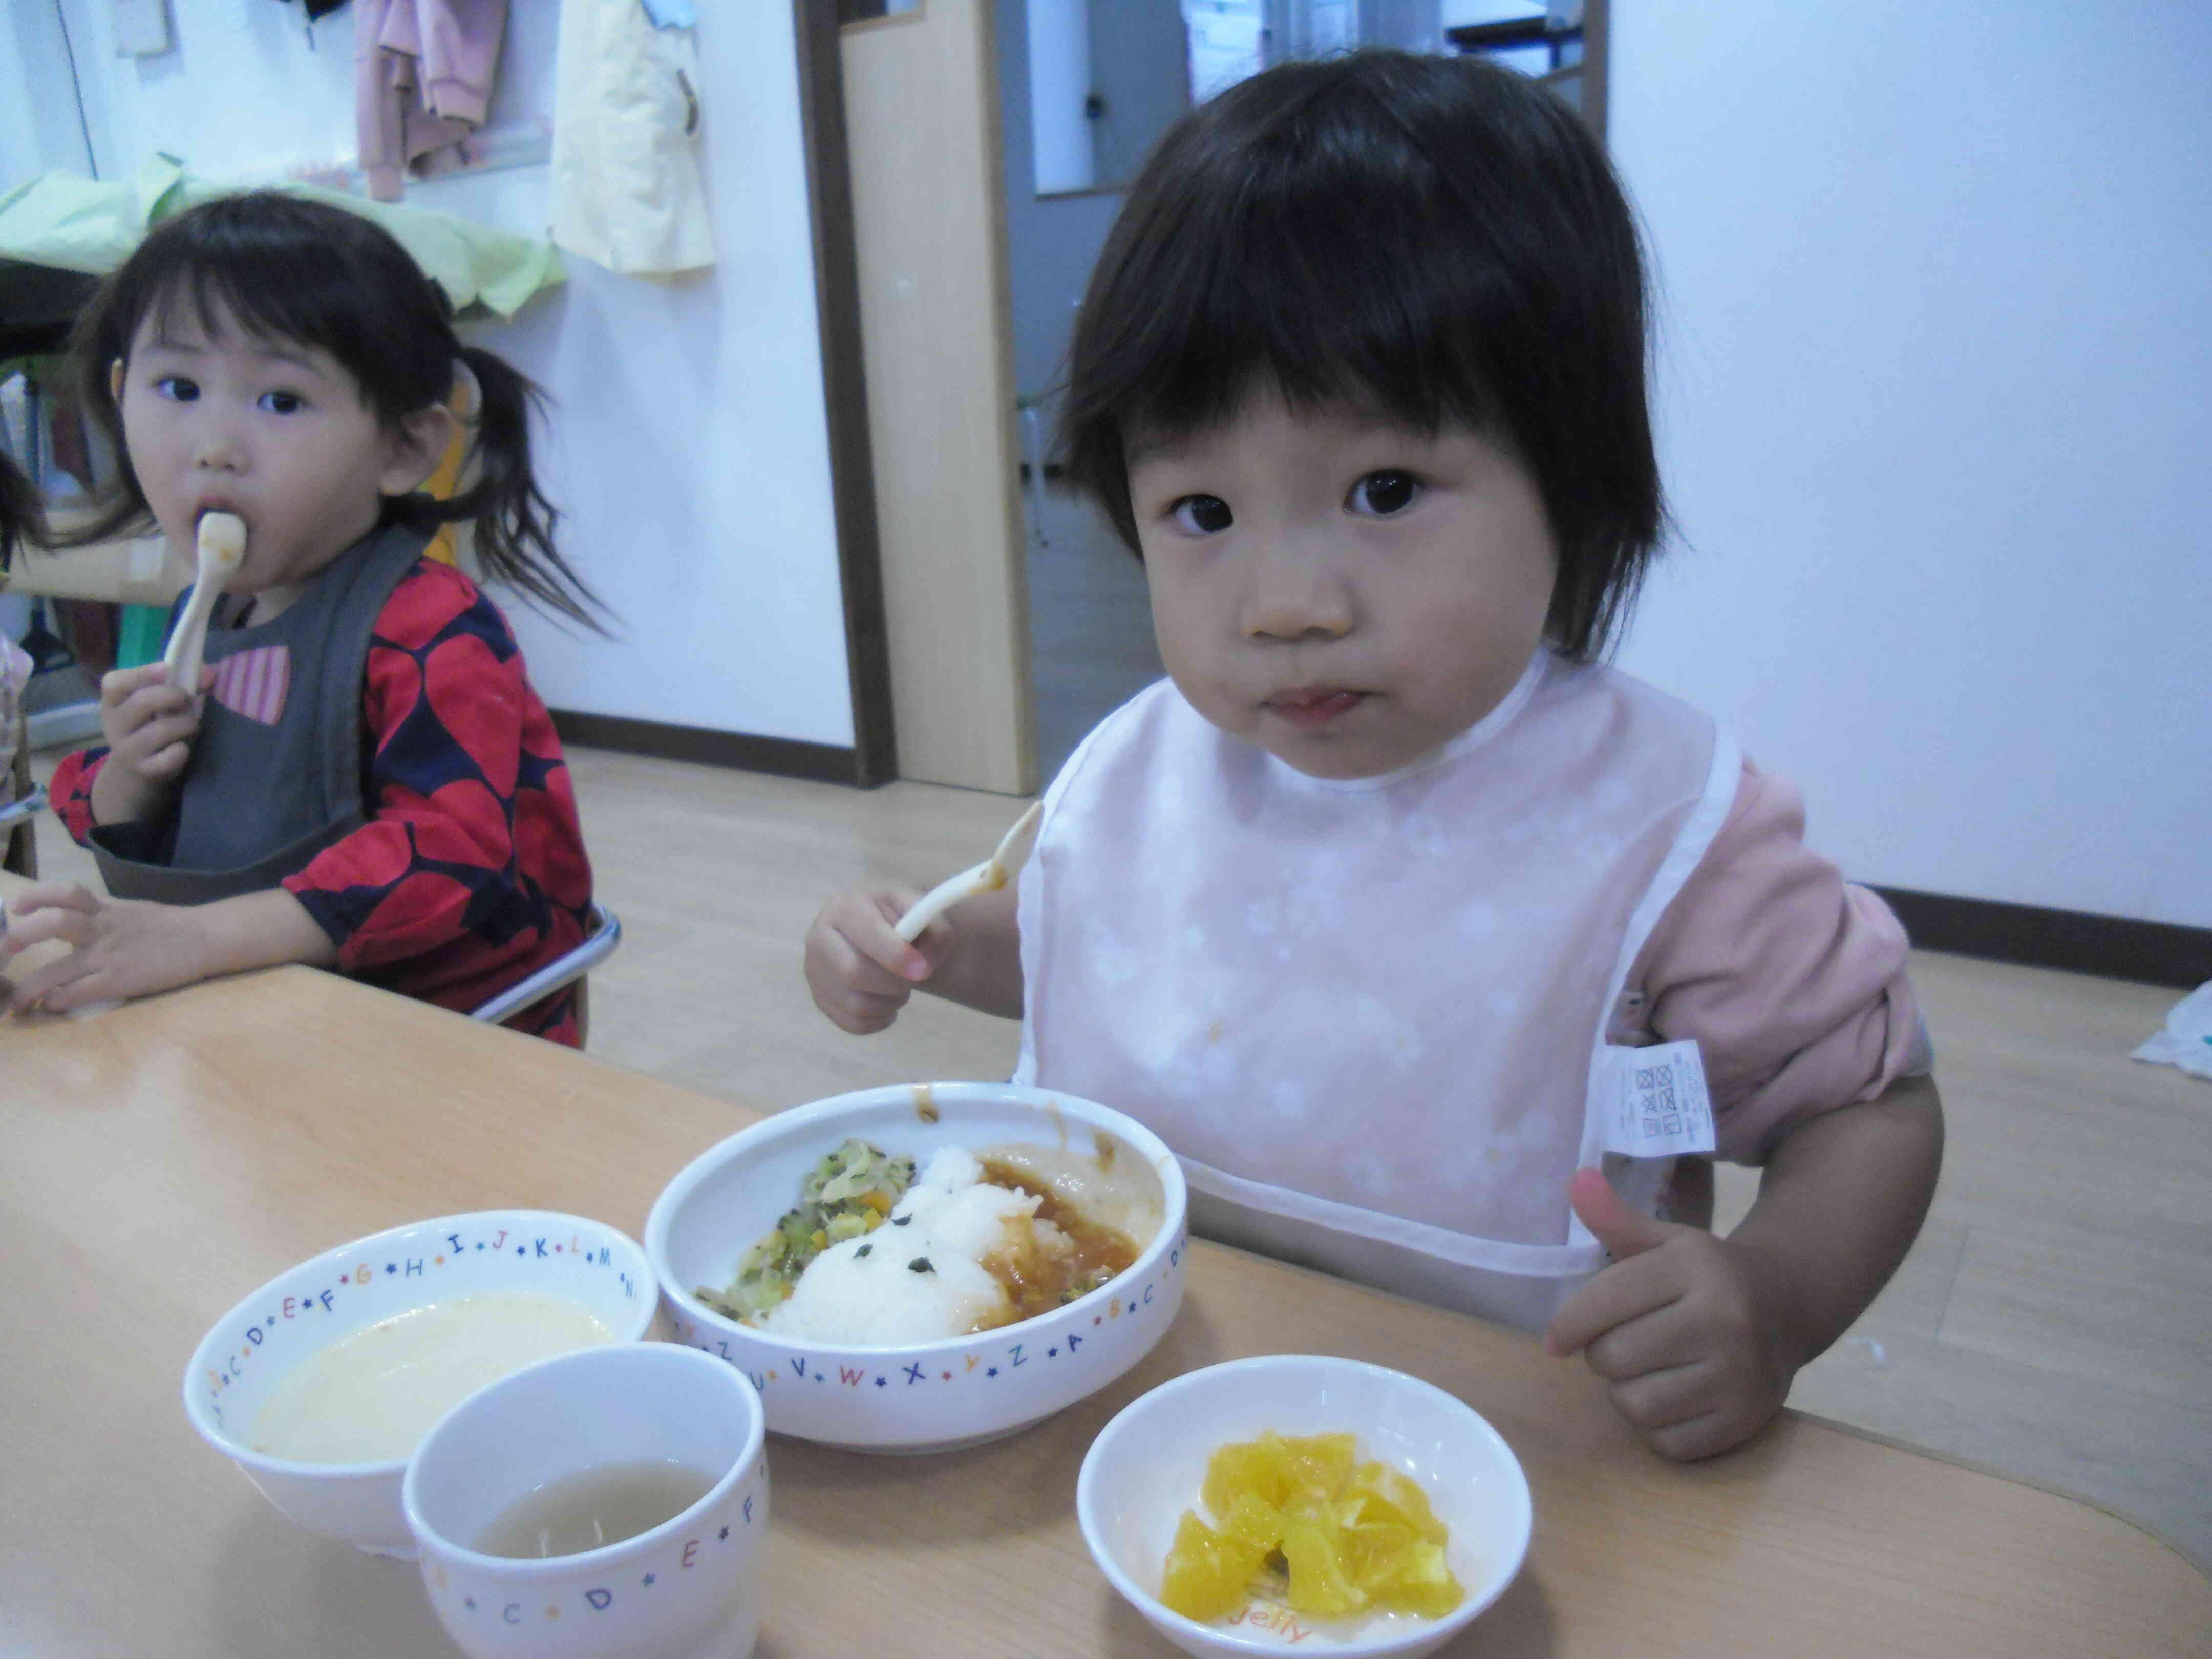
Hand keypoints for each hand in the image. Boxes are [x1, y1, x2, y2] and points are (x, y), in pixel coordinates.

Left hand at [1, 882, 213, 1011]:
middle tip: (6, 950)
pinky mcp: (120, 980)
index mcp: (106, 909)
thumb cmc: (169, 926)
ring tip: (15, 999)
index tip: (16, 906)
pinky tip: (50, 1005)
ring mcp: (109, 956)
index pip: (66, 893)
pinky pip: (78, 992)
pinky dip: (57, 1000)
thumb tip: (71, 919)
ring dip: (29, 986)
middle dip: (21, 936)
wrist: (205, 939)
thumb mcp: (130, 910)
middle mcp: (102, 929)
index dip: (35, 896)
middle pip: (54, 924)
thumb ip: (100, 914)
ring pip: (57, 969)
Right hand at [89, 662, 211, 825]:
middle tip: (186, 700)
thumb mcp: (158, 704)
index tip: (167, 669)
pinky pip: (169, 758)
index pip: (114, 683)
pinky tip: (182, 749)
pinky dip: (181, 751)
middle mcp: (114, 724)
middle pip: (142, 702)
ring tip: (192, 726)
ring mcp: (127, 750)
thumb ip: (183, 682)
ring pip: (160, 730)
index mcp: (114, 702)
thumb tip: (209, 673)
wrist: (136, 773)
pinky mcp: (144, 771)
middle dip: (172, 696)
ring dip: (185, 724)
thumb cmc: (153, 727)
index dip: (141, 673)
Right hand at [804, 884, 952, 1033]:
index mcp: (846, 906)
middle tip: (912, 978)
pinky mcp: (820, 998)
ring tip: (900, 986)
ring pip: (855, 1004)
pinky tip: (887, 1000)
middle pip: (853, 973)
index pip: (866, 934)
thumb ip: (936, 932)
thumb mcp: (925, 913)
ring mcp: (815, 970)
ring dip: (890, 1003)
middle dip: (894, 983)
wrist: (883, 930)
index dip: (897, 956)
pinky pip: (853, 1023)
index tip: (922, 970)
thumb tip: (923, 968)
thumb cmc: (902, 919)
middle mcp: (820, 936)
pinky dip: (880, 1018)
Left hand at [1544, 1167, 1796, 1459]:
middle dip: (1603, 1355)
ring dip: (1626, 1392)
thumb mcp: (1667, 1242)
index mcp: (1697, 1269)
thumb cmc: (1708, 1276)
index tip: (1556, 1339)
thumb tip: (1576, 1180)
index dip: (1568, 1324)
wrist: (1787, 1308)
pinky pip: (1666, 1443)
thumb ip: (1617, 1219)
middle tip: (1621, 1344)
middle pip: (1614, 1357)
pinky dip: (1656, 1427)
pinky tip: (1672, 1397)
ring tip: (1646, 1370)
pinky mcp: (1745, 1422)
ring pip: (1635, 1405)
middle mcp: (1724, 1321)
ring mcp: (1739, 1376)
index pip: (1606, 1300)